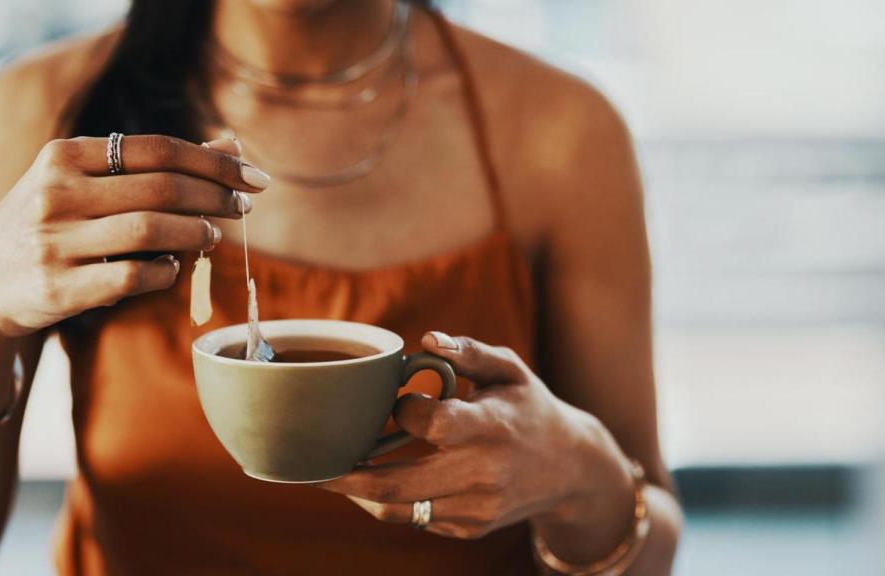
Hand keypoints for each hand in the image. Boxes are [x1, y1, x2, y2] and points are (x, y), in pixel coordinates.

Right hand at [0, 135, 269, 338]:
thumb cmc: (50, 226)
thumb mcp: (85, 183)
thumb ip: (154, 164)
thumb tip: (231, 145)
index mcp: (63, 156)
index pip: (158, 149)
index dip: (215, 162)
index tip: (254, 177)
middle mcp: (55, 194)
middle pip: (163, 187)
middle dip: (217, 197)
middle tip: (245, 207)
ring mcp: (54, 242)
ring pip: (153, 231)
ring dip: (197, 233)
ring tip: (213, 236)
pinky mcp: (59, 288)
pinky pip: (136, 277)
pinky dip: (169, 271)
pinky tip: (176, 267)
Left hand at [320, 332, 632, 539]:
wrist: (571, 469)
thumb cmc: (530, 408)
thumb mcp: (510, 370)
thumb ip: (468, 351)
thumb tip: (425, 342)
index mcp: (492, 428)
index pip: (429, 424)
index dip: (404, 410)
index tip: (400, 401)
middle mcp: (484, 474)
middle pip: (398, 484)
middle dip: (346, 477)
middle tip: (313, 465)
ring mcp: (477, 508)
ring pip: (400, 510)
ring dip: (360, 495)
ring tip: (332, 475)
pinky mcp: (470, 528)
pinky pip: (417, 519)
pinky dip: (391, 502)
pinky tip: (377, 482)